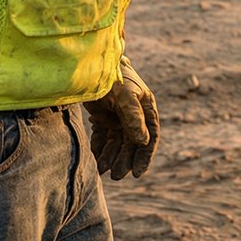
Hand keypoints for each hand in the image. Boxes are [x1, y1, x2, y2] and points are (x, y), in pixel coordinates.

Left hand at [83, 57, 158, 179]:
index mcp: (146, 109)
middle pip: (132, 144)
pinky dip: (100, 150)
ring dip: (111, 158)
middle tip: (117, 176)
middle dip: (125, 160)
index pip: (150, 137)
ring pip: (117, 144)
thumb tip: (143, 141)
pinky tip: (96, 160)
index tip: (137, 173)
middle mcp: (134, 116)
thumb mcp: (125, 94)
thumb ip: (133, 116)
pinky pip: (102, 139)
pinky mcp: (102, 119)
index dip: (144, 156)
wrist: (91, 65)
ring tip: (103, 171)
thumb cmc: (114, 76)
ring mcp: (118, 118)